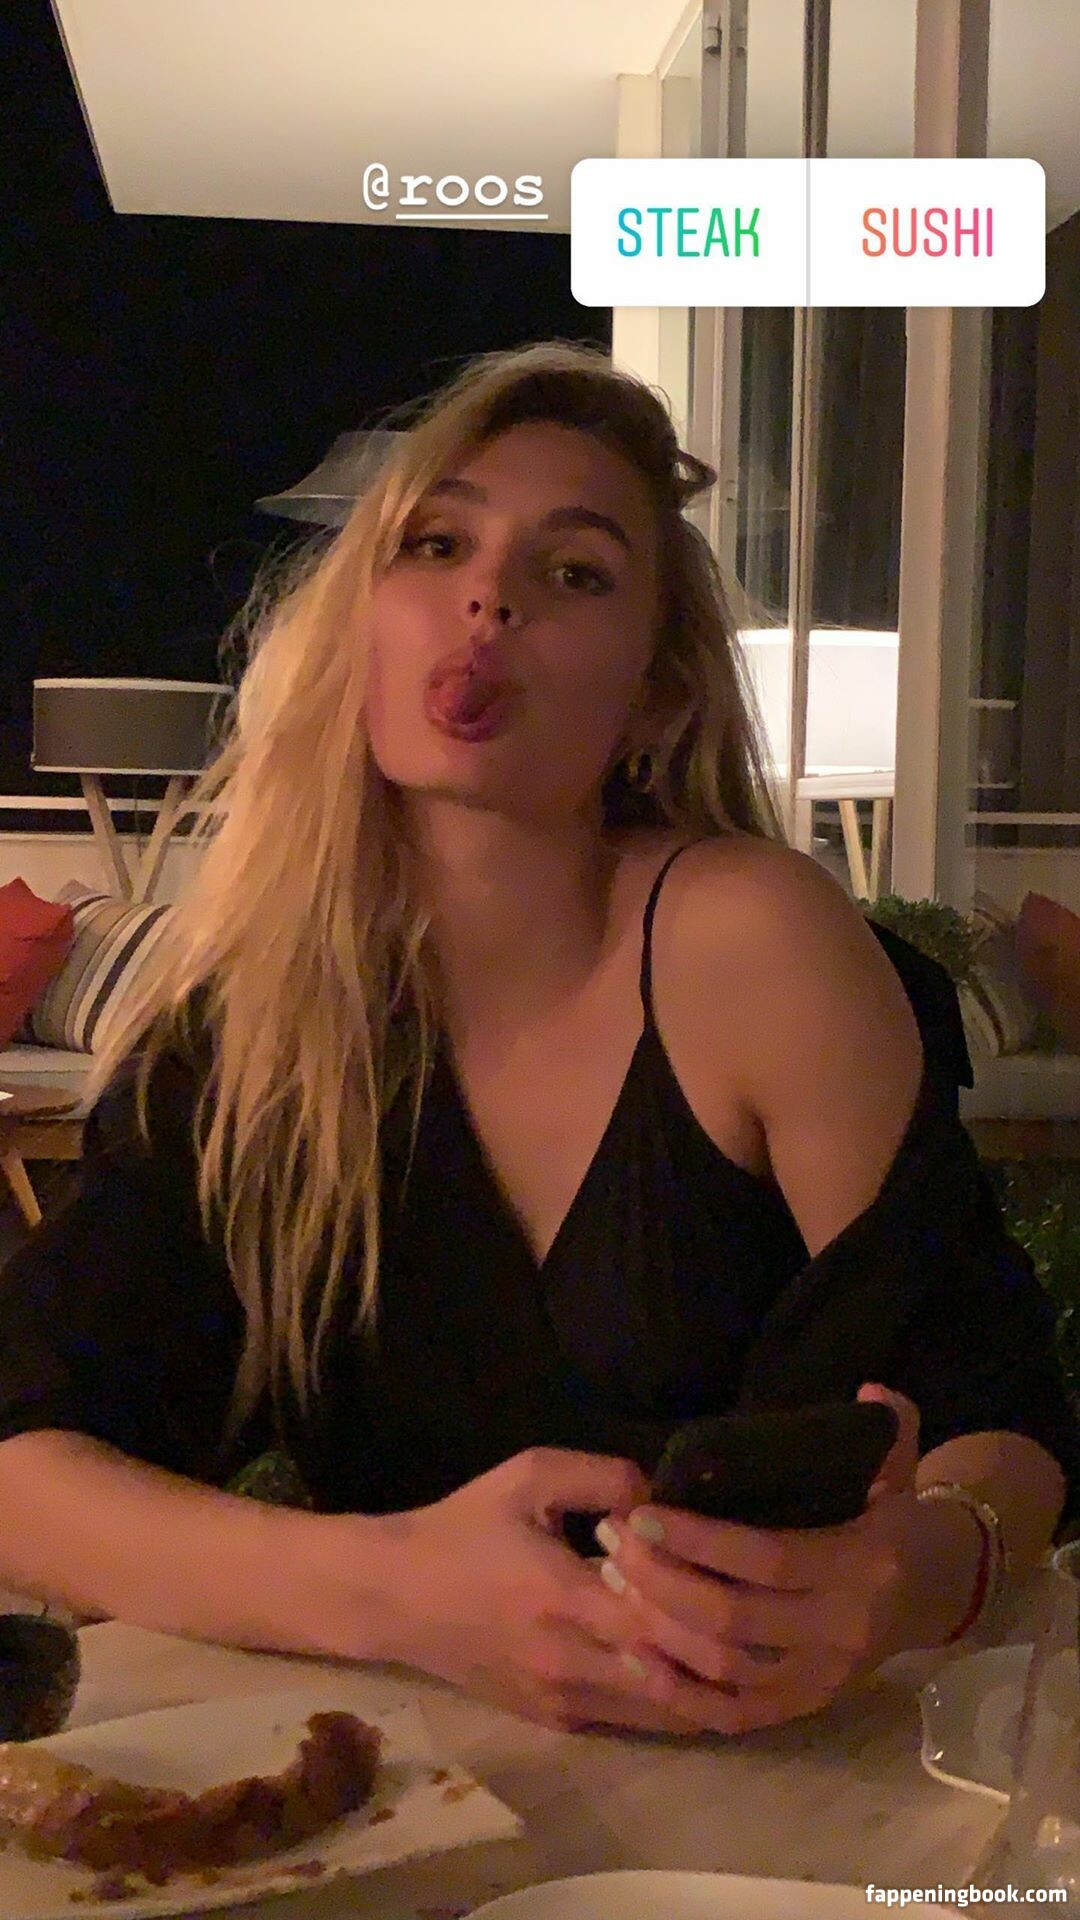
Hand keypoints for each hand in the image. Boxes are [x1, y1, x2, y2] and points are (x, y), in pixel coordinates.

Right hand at [359, 1447, 797, 1733]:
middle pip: (677, 1679)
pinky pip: (633, 1721)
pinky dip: (673, 1704)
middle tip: (769, 1627)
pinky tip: (703, 1677)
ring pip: (664, 1714)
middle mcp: (569, 1662)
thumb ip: (603, 1474)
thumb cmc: (462, 1527)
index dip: (711, 1606)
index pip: (663, 1620)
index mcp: (562, 1596)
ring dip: (711, 1690)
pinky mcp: (555, 1722)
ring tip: (757, 1659)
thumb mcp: (528, 1475)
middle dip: (728, 1659)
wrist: (391, 1597)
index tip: (745, 1578)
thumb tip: (664, 1497)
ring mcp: (562, 1701)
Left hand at [593, 1386, 920, 1733]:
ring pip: (723, 1668)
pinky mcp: (801, 1710)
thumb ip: (889, 1425)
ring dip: (657, 1627)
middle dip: (661, 1580)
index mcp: (862, 1566)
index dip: (700, 1540)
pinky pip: (730, 1715)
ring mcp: (820, 1680)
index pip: (768, 1558)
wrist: (932, 1595)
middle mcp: (841, 1632)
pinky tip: (632, 1651)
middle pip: (733, 1619)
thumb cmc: (893, 1519)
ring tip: (611, 1578)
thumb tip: (869, 1391)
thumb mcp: (900, 1467)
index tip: (641, 1512)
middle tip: (612, 1541)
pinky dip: (677, 1692)